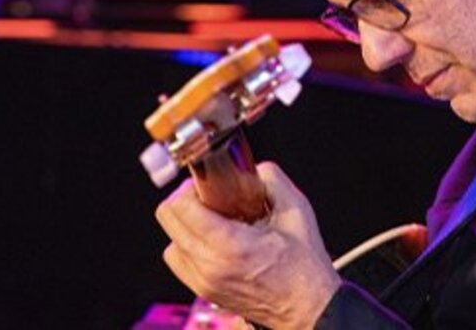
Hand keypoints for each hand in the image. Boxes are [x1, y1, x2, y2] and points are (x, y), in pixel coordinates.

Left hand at [156, 162, 341, 328]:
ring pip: (170, 239)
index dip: (190, 187)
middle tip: (209, 197)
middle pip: (168, 218)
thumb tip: (252, 167)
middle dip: (185, 199)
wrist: (307, 307)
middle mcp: (210, 266)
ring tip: (213, 221)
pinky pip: (178, 259)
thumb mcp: (295, 211)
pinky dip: (187, 245)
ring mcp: (203, 281)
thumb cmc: (304, 266)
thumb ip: (271, 179)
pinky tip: (212, 241)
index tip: (207, 184)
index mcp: (230, 245)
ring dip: (185, 223)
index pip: (180, 206)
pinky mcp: (203, 291)